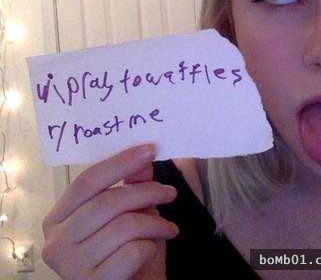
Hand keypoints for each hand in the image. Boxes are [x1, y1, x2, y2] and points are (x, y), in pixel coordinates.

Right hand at [41, 144, 178, 279]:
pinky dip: (150, 247)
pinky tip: (152, 250)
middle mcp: (56, 242)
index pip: (86, 182)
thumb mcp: (131, 215)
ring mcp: (70, 265)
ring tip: (168, 228)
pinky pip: (132, 251)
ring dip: (155, 223)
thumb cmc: (127, 256)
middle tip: (170, 192)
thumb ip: (132, 186)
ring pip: (123, 225)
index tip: (150, 149)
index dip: (120, 162)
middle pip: (106, 201)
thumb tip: (143, 156)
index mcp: (58, 219)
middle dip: (146, 192)